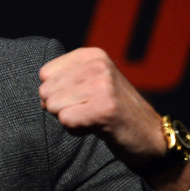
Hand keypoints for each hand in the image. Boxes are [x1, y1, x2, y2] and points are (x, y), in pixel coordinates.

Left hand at [38, 47, 189, 190]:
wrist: (148, 135)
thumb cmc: (113, 110)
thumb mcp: (93, 82)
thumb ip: (66, 78)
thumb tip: (41, 92)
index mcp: (92, 55)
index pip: (45, 73)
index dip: (56, 92)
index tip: (81, 97)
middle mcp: (98, 65)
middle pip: (46, 91)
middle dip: (60, 108)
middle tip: (87, 111)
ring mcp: (103, 86)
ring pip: (54, 107)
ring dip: (70, 119)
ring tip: (93, 118)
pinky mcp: (104, 109)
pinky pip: (66, 121)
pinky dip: (76, 130)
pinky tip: (96, 127)